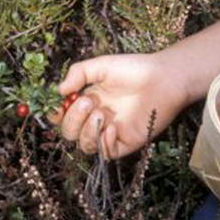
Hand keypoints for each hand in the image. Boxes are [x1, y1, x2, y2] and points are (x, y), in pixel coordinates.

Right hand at [48, 53, 189, 158]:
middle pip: (70, 132)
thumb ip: (78, 74)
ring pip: (86, 145)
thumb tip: (59, 91)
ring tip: (101, 113)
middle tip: (88, 102)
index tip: (59, 105)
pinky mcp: (127, 142)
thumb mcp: (101, 66)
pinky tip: (111, 127)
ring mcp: (111, 132)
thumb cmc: (135, 69)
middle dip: (73, 119)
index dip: (56, 114)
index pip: (62, 116)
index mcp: (88, 102)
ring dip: (87, 131)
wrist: (164, 78)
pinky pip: (107, 153)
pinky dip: (104, 143)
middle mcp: (97, 119)